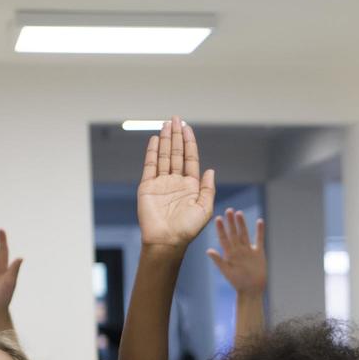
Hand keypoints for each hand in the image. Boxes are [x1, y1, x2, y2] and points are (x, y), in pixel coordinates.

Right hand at [138, 116, 215, 249]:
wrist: (167, 240)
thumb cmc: (187, 229)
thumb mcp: (205, 209)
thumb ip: (208, 188)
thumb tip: (211, 169)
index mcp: (191, 186)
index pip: (190, 159)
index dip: (190, 143)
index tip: (188, 128)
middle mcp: (176, 182)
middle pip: (176, 153)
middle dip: (177, 136)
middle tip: (176, 119)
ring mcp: (161, 183)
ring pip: (163, 156)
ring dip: (165, 140)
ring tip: (166, 124)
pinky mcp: (147, 187)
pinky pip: (150, 166)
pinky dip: (151, 152)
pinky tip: (154, 139)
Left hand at [207, 210, 266, 293]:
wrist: (252, 290)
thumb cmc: (237, 283)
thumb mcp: (227, 271)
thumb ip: (218, 260)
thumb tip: (208, 251)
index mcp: (229, 254)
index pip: (224, 238)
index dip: (221, 229)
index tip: (218, 218)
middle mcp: (238, 250)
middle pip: (234, 233)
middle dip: (231, 222)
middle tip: (228, 210)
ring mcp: (248, 250)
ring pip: (244, 234)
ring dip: (242, 224)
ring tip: (239, 213)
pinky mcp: (258, 252)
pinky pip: (259, 239)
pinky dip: (259, 231)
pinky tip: (259, 221)